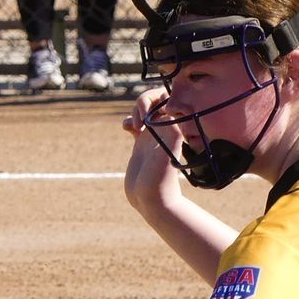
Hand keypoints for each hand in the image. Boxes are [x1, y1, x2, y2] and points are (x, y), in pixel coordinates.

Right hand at [122, 86, 184, 214]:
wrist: (151, 199)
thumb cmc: (160, 179)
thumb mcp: (167, 154)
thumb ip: (171, 132)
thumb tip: (170, 113)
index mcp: (173, 127)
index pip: (168, 99)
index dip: (154, 99)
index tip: (147, 114)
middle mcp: (164, 129)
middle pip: (155, 101)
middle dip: (142, 102)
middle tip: (139, 121)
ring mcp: (153, 136)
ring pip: (143, 111)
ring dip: (134, 111)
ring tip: (132, 126)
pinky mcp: (141, 144)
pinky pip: (135, 124)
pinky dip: (128, 121)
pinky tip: (126, 129)